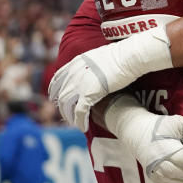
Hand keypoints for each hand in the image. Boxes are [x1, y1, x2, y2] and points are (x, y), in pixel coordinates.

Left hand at [48, 28, 172, 131]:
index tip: (56, 97)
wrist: (127, 57)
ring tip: (74, 123)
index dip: (55, 90)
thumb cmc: (121, 55)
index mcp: (75, 63)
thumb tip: (94, 66)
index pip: (57, 78)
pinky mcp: (88, 95)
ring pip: (67, 105)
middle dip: (61, 107)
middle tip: (66, 115)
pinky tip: (83, 127)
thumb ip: (91, 63)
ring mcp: (79, 84)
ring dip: (69, 116)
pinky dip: (80, 121)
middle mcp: (73, 74)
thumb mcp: (99, 56)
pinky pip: (79, 113)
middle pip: (60, 95)